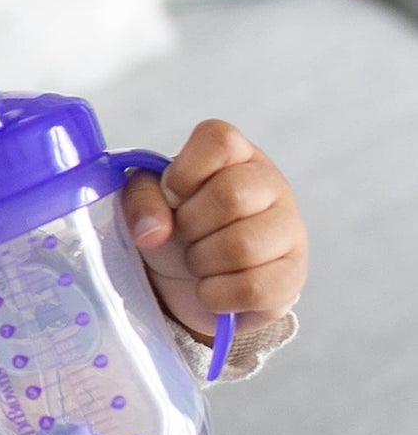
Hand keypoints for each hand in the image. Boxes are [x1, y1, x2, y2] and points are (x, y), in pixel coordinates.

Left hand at [121, 119, 307, 339]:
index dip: (183, 173)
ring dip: (201, 263)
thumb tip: (153, 231)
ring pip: (243, 247)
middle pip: (231, 196)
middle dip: (190, 226)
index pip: (217, 139)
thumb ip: (141, 200)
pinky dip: (216, 295)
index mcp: (234, 154)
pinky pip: (254, 288)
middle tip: (185, 235)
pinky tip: (210, 288)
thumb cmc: (172, 225)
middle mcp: (270, 183)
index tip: (172, 195)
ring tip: (198, 260)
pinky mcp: (293, 274)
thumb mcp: (147, 202)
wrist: (188, 278)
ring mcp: (289, 228)